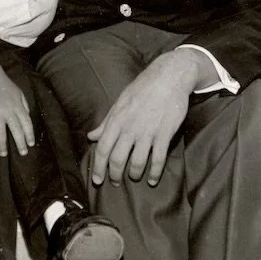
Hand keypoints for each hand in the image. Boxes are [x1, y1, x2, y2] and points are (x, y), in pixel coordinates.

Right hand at [0, 68, 34, 157]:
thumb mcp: (19, 93)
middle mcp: (8, 111)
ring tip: (3, 154)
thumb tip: (27, 118)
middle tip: (23, 153)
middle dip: (20, 143)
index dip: (29, 134)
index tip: (31, 144)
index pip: (26, 123)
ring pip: (0, 131)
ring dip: (2, 144)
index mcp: (18, 106)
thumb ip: (24, 105)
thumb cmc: (6, 86)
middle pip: (15, 130)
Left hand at [87, 49, 200, 187]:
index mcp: (116, 120)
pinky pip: (158, 159)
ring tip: (134, 177)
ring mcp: (147, 132)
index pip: (102, 149)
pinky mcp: (164, 134)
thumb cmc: (142, 88)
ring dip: (134, 174)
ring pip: (137, 162)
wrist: (169, 77)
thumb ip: (106, 122)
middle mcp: (130, 128)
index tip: (97, 180)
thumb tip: (91, 136)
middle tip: (116, 182)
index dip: (98, 167)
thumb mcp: (119, 102)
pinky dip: (155, 173)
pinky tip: (153, 180)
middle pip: (117, 159)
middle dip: (115, 175)